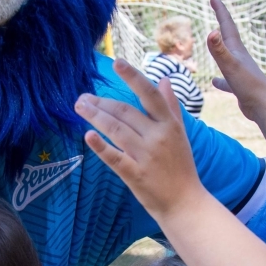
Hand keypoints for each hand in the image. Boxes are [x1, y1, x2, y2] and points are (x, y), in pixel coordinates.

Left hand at [75, 58, 205, 221]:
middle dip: (102, 102)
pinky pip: (115, 157)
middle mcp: (158, 137)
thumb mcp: (180, 133)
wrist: (185, 202)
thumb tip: (164, 79)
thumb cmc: (181, 167)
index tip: (116, 62)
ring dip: (95, 117)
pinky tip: (87, 135)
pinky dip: (101, 146)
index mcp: (170, 125)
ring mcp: (146, 156)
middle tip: (83, 96)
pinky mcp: (135, 175)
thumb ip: (171, 106)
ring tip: (79, 107)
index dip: (133, 77)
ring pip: (117, 130)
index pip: (149, 95)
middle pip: (125, 112)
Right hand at [207, 0, 265, 120]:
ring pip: (229, 56)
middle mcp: (240, 58)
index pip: (227, 25)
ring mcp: (240, 71)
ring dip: (221, 48)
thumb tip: (211, 32)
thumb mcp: (230, 66)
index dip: (220, 10)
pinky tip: (215, 82)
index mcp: (237, 50)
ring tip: (214, 44)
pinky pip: (227, 80)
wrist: (264, 107)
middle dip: (222, 22)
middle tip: (218, 9)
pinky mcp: (240, 86)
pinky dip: (221, 79)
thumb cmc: (248, 86)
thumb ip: (220, 50)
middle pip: (229, 36)